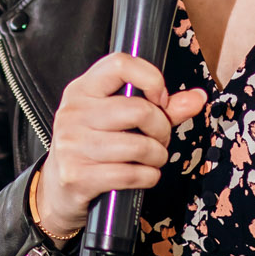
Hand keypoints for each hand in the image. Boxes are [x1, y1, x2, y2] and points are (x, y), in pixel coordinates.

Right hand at [31, 52, 207, 241]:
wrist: (57, 191)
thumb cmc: (93, 149)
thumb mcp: (117, 121)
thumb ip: (159, 108)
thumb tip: (197, 98)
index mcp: (82, 90)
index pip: (120, 64)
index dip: (151, 78)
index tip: (160, 98)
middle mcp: (73, 113)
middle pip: (138, 110)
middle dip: (162, 129)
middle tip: (160, 138)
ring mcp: (73, 145)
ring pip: (140, 146)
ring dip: (158, 156)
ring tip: (152, 159)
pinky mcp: (78, 176)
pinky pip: (133, 174)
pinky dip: (149, 177)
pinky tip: (143, 175)